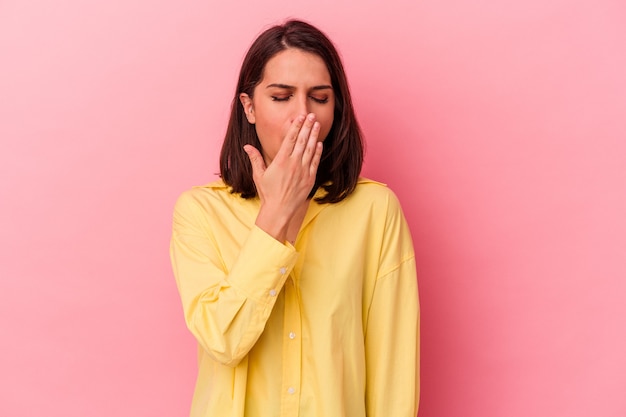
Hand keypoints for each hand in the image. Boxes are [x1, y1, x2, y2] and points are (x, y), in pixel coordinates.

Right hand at [243, 113, 322, 241]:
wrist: (279, 210)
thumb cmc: (268, 193)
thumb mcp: (258, 175)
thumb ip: (254, 158)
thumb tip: (246, 146)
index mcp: (281, 161)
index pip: (290, 139)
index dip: (296, 126)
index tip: (300, 117)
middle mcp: (293, 164)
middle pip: (302, 141)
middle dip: (307, 126)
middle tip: (311, 115)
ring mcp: (303, 171)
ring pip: (310, 149)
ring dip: (314, 135)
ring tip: (316, 124)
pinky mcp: (310, 178)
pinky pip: (315, 162)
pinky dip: (317, 151)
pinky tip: (319, 143)